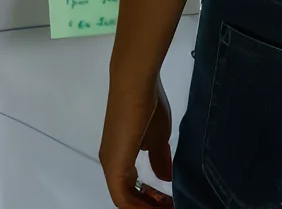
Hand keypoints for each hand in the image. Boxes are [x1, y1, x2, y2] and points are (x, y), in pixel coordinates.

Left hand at [100, 74, 173, 207]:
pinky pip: (123, 198)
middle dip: (149, 206)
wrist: (136, 86)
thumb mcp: (159, 136)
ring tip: (167, 208)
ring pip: (124, 200)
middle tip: (170, 206)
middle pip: (127, 198)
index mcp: (120, 157)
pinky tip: (156, 207)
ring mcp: (110, 166)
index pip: (131, 188)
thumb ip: (159, 159)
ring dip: (145, 207)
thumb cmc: (148, 106)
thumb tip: (165, 177)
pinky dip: (139, 207)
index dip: (149, 199)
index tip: (168, 201)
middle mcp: (111, 165)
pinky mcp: (114, 166)